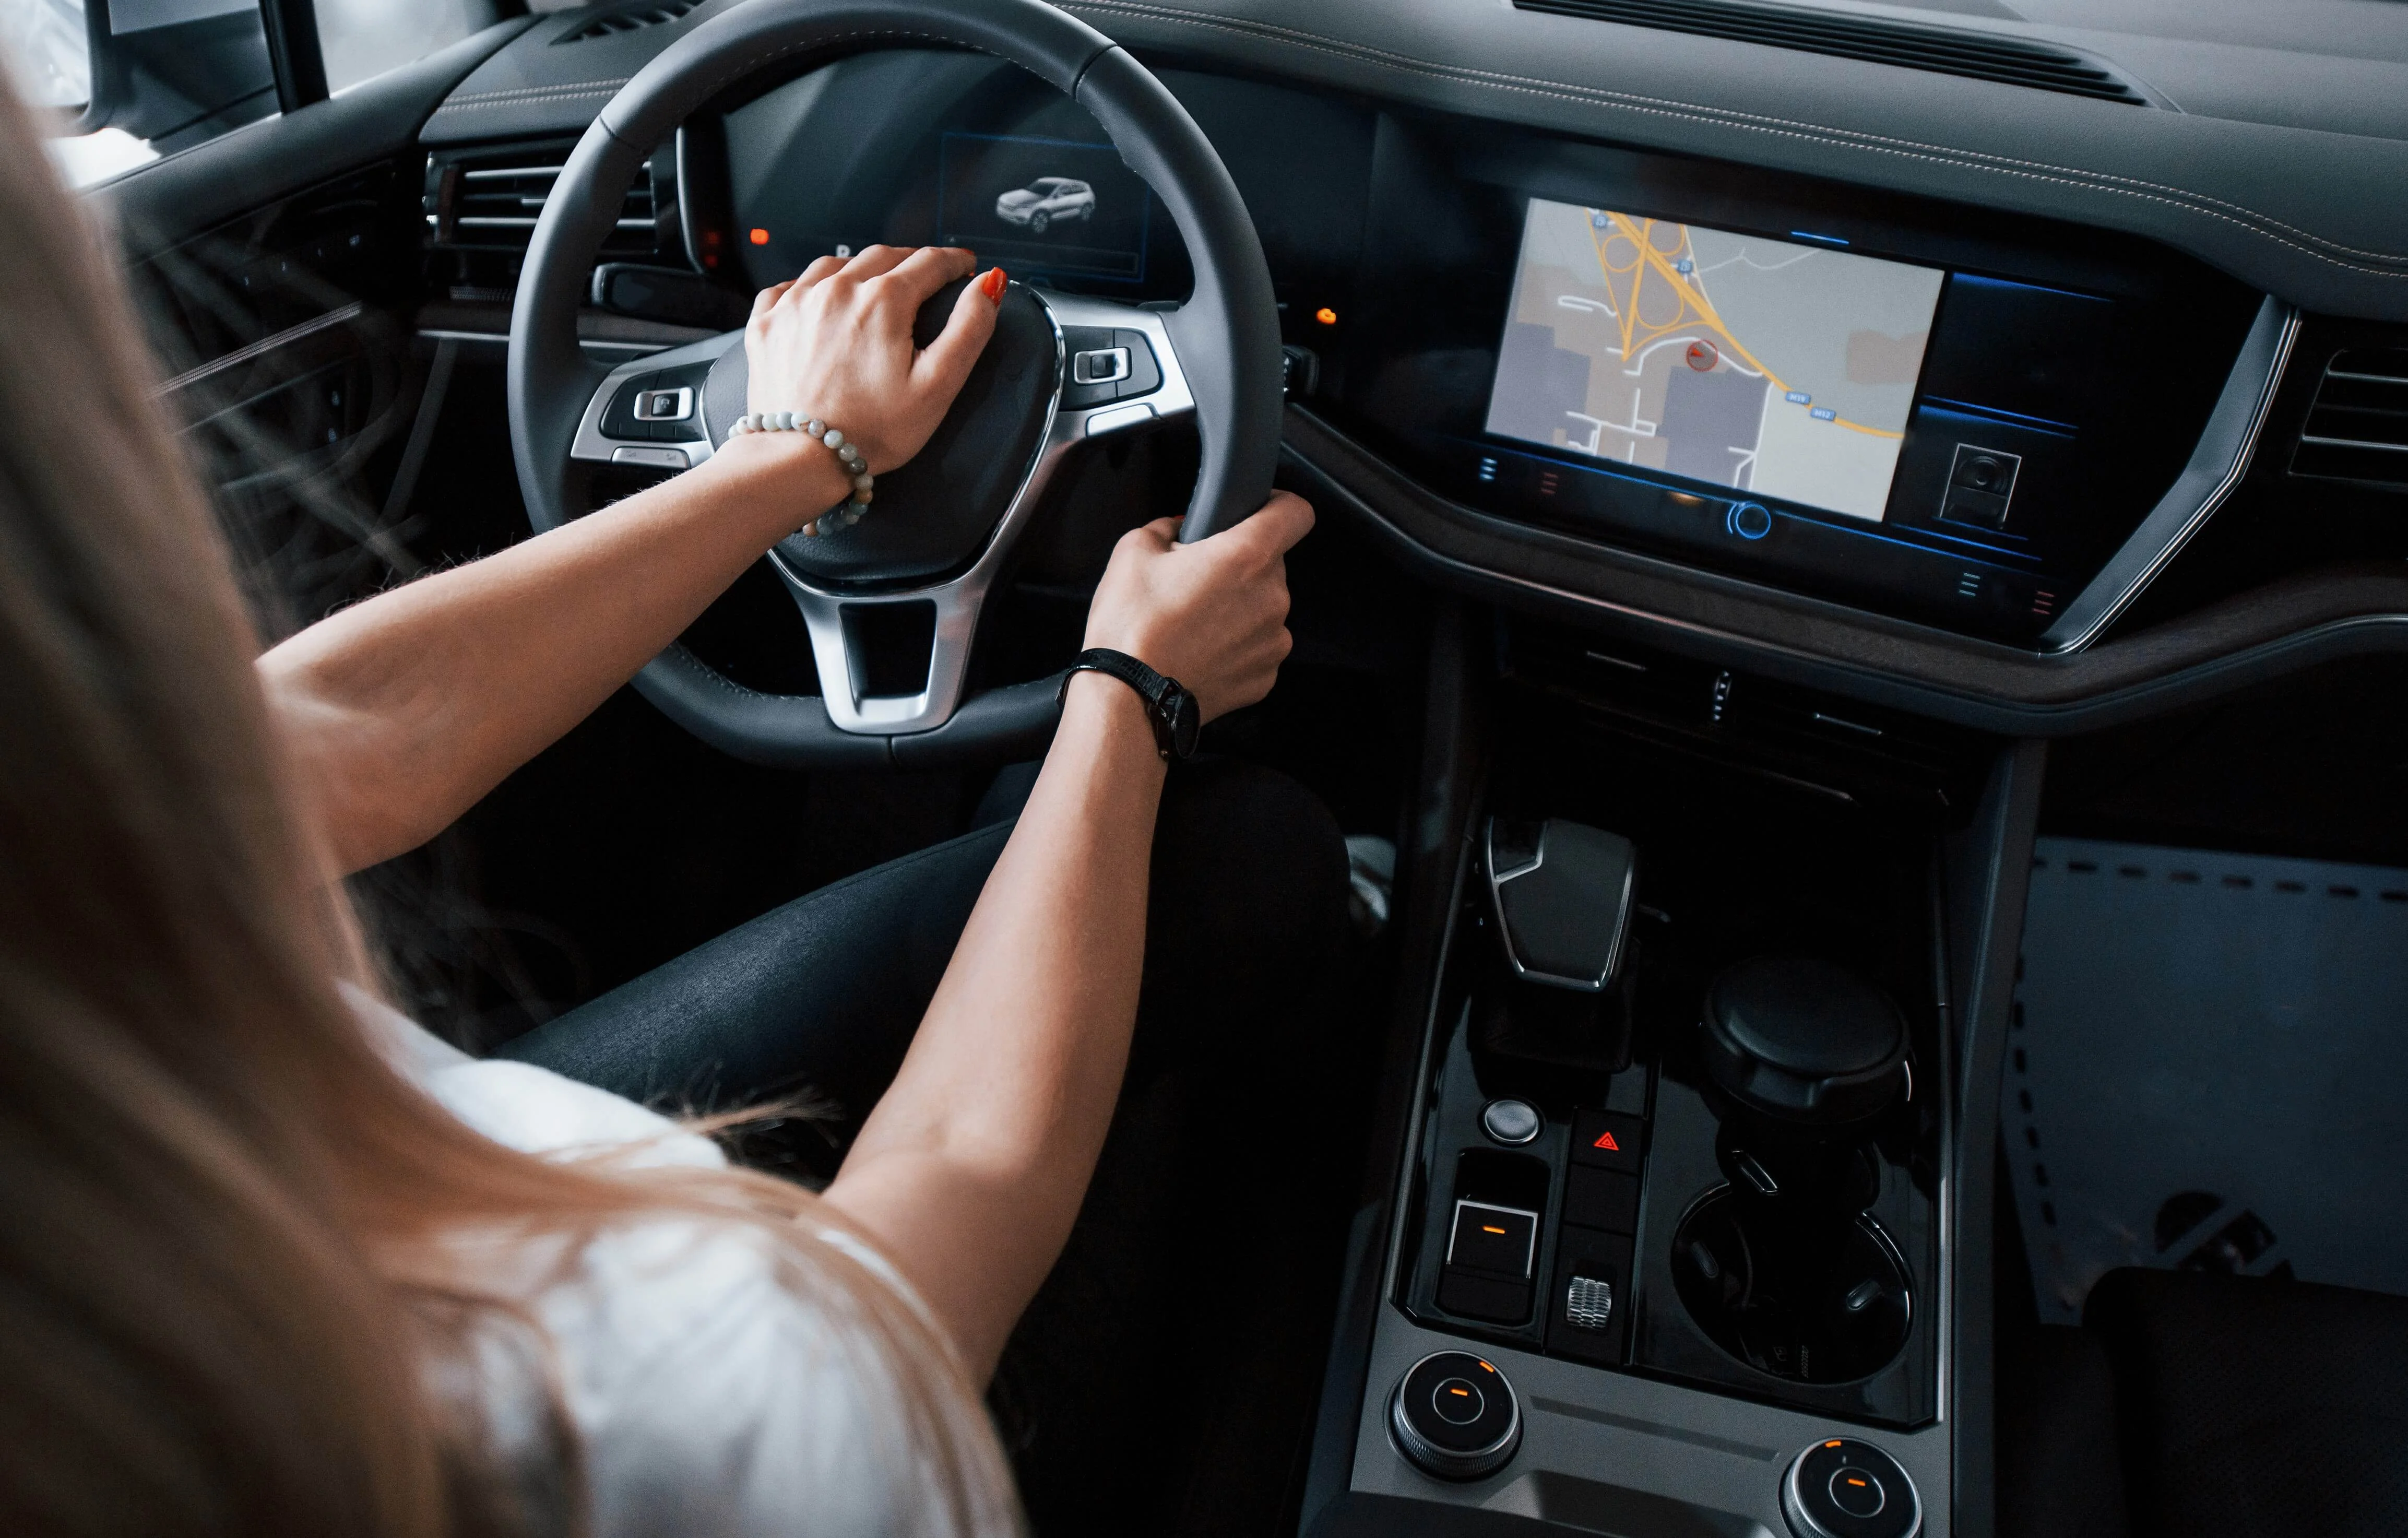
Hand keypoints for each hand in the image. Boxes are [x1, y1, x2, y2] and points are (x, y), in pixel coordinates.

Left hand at [744, 246, 1002, 472]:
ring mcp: (795, 303)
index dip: (954, 262)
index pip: (929, 263)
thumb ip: (968, 329)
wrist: (797, 460)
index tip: (965, 266)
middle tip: (927, 278)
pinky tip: (822, 303)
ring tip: (876, 288)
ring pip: (836, 264)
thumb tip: (989, 284)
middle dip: (911, 263)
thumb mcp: (937, 386)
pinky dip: (813, 287)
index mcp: (883, 301)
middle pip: (883, 257)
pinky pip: (791, 286)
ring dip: (862, 270)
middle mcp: (836, 289)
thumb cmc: (871, 431)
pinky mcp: (766, 323)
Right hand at [1082, 492, 1314, 721]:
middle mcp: (1272, 597)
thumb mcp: (1134, 550)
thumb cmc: (1131, 627)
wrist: (1129, 699)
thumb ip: (1168, 526)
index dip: (1278, 505)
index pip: (1296, 512)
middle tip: (1196, 580)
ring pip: (1264, 607)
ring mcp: (1273, 640)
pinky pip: (1257, 646)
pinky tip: (1200, 650)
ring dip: (1238, 607)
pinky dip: (1235, 645)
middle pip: (1271, 563)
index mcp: (1246, 555)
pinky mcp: (1266, 675)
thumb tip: (1181, 528)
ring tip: (1193, 622)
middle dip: (1238, 565)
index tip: (1260, 512)